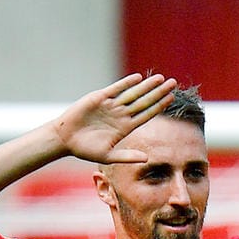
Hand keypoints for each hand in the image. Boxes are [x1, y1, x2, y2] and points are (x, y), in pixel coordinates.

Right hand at [51, 73, 177, 163]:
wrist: (65, 139)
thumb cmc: (86, 149)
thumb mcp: (108, 156)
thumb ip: (127, 157)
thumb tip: (146, 159)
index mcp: (125, 127)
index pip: (147, 114)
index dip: (159, 106)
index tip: (172, 98)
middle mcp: (121, 114)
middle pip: (144, 101)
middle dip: (158, 92)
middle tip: (173, 82)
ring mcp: (111, 105)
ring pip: (133, 93)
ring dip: (146, 86)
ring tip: (160, 78)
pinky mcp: (99, 98)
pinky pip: (116, 89)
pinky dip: (126, 83)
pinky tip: (138, 78)